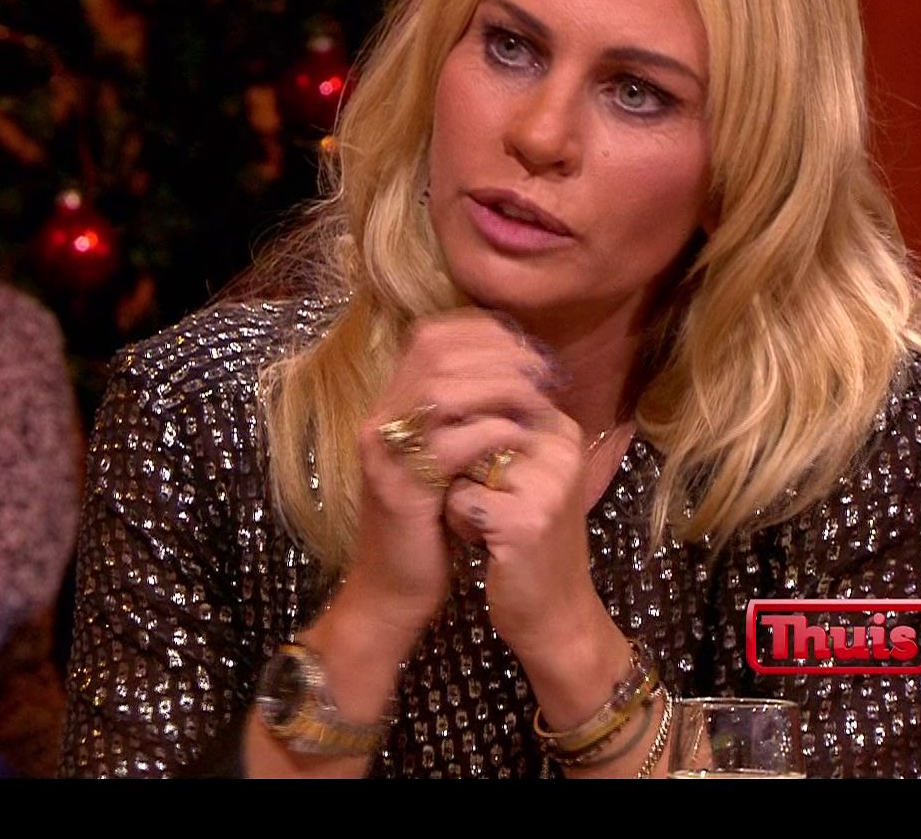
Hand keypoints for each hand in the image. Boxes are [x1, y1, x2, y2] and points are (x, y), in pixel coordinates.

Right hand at [345, 309, 558, 636]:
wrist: (392, 590)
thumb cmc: (429, 523)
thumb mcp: (443, 458)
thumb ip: (464, 417)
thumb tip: (518, 373)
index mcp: (390, 405)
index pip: (430, 335)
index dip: (481, 331)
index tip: (525, 346)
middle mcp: (380, 420)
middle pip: (435, 351)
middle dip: (497, 353)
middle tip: (541, 370)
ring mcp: (386, 453)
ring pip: (442, 390)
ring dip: (500, 387)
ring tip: (535, 399)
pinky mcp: (401, 489)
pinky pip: (451, 444)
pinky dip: (492, 432)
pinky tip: (518, 438)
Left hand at [435, 354, 601, 670]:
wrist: (555, 613)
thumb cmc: (525, 538)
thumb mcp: (521, 473)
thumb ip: (496, 427)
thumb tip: (441, 379)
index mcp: (560, 429)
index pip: (489, 393)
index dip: (461, 429)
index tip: (480, 471)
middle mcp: (560, 447)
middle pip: (470, 425)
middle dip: (458, 464)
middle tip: (485, 502)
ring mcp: (547, 483)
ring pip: (459, 461)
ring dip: (456, 492)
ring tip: (486, 521)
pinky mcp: (527, 520)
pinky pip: (458, 500)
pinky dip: (459, 523)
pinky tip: (485, 544)